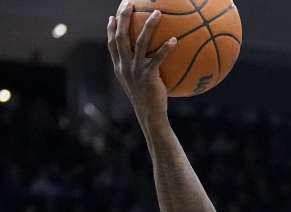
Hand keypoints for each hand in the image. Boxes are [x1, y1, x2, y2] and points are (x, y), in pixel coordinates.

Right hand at [106, 0, 177, 121]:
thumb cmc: (149, 100)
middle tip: (128, 3)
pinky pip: (157, 58)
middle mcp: (124, 65)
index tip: (113, 16)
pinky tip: (174, 40)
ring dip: (148, 26)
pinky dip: (165, 48)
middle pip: (120, 36)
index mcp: (120, 67)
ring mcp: (135, 70)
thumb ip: (141, 69)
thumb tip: (152, 59)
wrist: (149, 115)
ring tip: (157, 13)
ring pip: (139, 42)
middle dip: (123, 17)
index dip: (111, 29)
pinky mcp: (148, 76)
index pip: (111, 43)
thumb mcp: (140, 83)